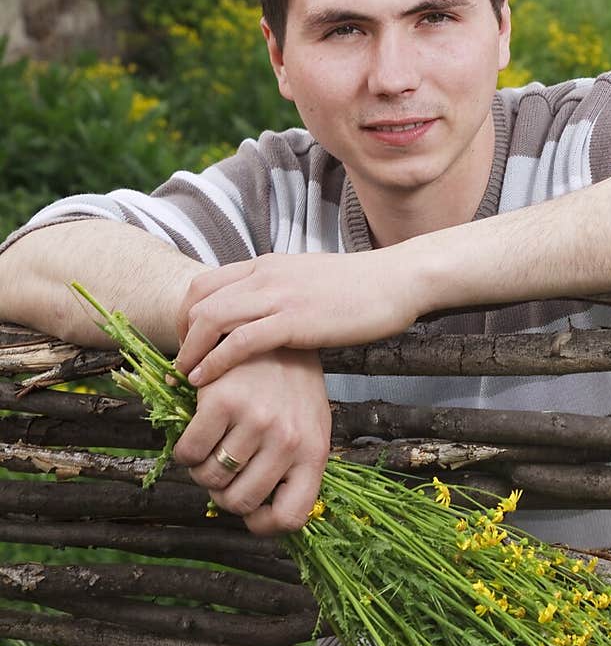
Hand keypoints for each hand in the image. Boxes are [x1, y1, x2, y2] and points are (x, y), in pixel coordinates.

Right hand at [171, 348, 330, 534]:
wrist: (271, 331)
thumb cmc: (290, 387)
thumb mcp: (307, 427)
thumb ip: (293, 468)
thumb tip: (262, 515)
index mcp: (314, 452)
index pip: (292, 517)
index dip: (263, 524)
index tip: (250, 511)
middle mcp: (288, 440)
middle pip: (240, 502)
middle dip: (222, 494)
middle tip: (221, 473)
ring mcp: (256, 421)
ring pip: (210, 479)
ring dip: (201, 472)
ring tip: (208, 451)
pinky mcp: (222, 402)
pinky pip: (189, 453)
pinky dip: (184, 453)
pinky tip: (193, 436)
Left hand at [174, 251, 421, 386]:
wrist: (397, 281)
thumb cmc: (360, 288)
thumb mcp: (308, 281)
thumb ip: (280, 293)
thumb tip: (265, 315)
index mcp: (266, 265)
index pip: (204, 283)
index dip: (184, 314)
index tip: (184, 343)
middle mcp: (265, 275)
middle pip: (198, 299)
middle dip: (179, 333)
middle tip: (178, 363)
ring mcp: (278, 296)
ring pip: (211, 317)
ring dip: (190, 350)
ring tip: (183, 376)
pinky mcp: (294, 321)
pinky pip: (239, 340)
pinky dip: (214, 361)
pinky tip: (204, 380)